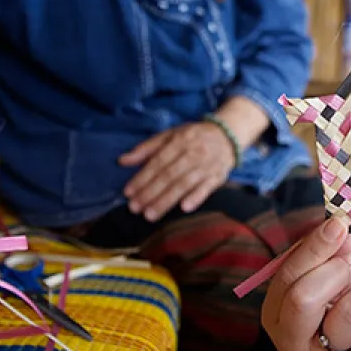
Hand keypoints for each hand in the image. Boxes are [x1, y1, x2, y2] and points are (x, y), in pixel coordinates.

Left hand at [119, 122, 235, 219]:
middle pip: (169, 175)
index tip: (128, 192)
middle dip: (150, 193)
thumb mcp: (170, 135)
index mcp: (180, 141)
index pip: (158, 162)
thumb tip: (122, 161)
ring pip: (184, 184)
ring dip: (166, 200)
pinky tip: (184, 208)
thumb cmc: (194, 137)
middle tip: (135, 208)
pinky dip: (196, 198)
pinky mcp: (219, 177)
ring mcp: (207, 166)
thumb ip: (147, 148)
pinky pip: (207, 188)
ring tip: (150, 215)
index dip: (142, 177)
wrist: (228, 135)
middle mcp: (193, 153)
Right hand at [263, 218, 350, 350]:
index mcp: (277, 310)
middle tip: (349, 269)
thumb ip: (332, 244)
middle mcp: (289, 343)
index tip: (339, 225)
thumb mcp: (338, 263)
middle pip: (303, 299)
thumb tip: (338, 226)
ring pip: (345, 318)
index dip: (315, 247)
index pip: (288, 275)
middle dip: (335, 273)